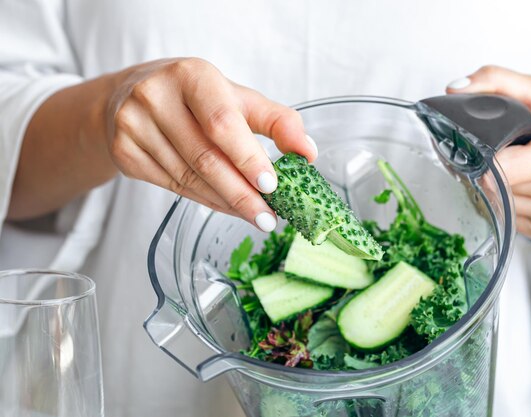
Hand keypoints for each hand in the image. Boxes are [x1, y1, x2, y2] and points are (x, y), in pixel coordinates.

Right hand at [106, 58, 316, 231]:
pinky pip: (172, 187)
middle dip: (242, 194)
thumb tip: (308, 152)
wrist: (130, 97)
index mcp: (191, 75)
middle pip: (205, 158)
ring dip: (227, 203)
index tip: (271, 186)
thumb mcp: (237, 98)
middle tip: (268, 217)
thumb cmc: (196, 97)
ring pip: (189, 178)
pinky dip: (205, 201)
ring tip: (254, 215)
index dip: (247, 157)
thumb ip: (277, 121)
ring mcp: (134, 125)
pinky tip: (226, 207)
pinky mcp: (124, 152)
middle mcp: (156, 96)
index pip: (221, 123)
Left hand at [447, 66, 530, 246]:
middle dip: (490, 170)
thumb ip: (496, 81)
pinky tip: (525, 186)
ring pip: (498, 204)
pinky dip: (509, 201)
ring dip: (498, 187)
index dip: (482, 157)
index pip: (497, 168)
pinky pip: (509, 218)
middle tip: (506, 154)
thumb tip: (455, 89)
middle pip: (494, 186)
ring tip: (520, 169)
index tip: (482, 147)